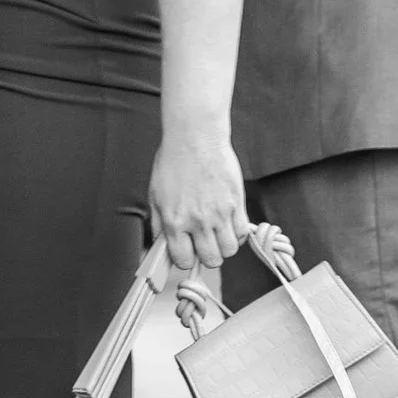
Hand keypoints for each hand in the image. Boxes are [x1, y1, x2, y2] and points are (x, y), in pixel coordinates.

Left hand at [148, 127, 248, 275]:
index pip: (183, 260)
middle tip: (203, 244)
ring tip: (216, 233)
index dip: (185, 259)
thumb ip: (159, 223)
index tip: (187, 253)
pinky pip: (243, 233)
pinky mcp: (237, 204)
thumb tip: (162, 246)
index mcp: (174, 220)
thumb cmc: (173, 163)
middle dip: (206, 255)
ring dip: (223, 246)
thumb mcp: (155, 195)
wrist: (195, 138)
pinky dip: (237, 233)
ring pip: (229, 251)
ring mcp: (219, 214)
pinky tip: (228, 223)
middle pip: (211, 260)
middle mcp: (197, 221)